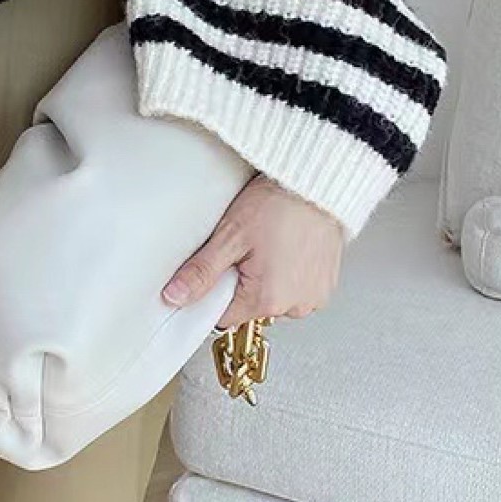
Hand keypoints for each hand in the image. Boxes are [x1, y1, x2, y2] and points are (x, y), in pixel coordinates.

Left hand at [161, 173, 343, 327]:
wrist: (315, 184)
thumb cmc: (279, 204)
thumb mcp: (230, 236)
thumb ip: (200, 272)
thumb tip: (174, 296)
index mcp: (268, 299)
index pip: (224, 318)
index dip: (214, 294)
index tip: (217, 271)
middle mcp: (295, 305)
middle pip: (250, 308)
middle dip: (241, 283)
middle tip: (246, 250)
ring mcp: (314, 297)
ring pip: (274, 298)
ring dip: (267, 279)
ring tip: (269, 246)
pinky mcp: (326, 285)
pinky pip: (297, 290)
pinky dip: (289, 274)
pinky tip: (286, 249)